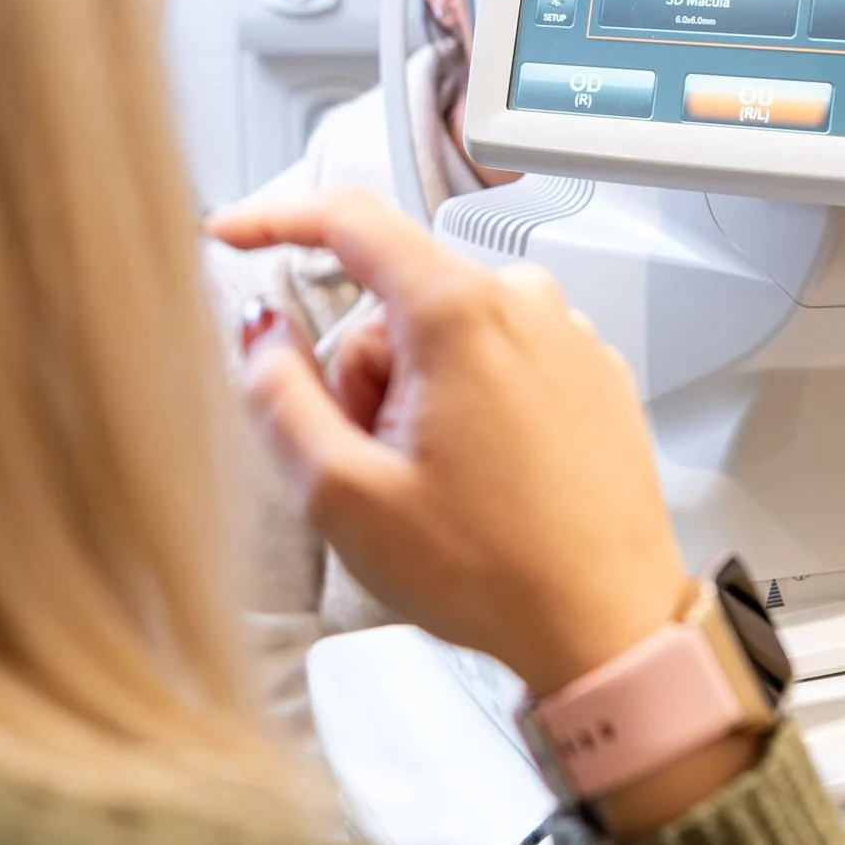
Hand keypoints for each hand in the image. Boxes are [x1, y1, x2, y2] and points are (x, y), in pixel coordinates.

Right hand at [208, 189, 689, 697]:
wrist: (609, 625)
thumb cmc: (496, 573)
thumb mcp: (346, 495)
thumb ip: (281, 397)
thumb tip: (262, 338)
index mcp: (461, 312)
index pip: (349, 220)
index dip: (275, 219)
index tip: (234, 235)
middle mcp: (525, 302)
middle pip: (394, 303)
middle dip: (364, 376)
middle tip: (377, 463)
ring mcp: (568, 336)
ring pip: (446, 335)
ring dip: (419, 395)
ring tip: (439, 483)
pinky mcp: (593, 372)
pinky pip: (501, 360)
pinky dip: (473, 405)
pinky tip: (485, 480)